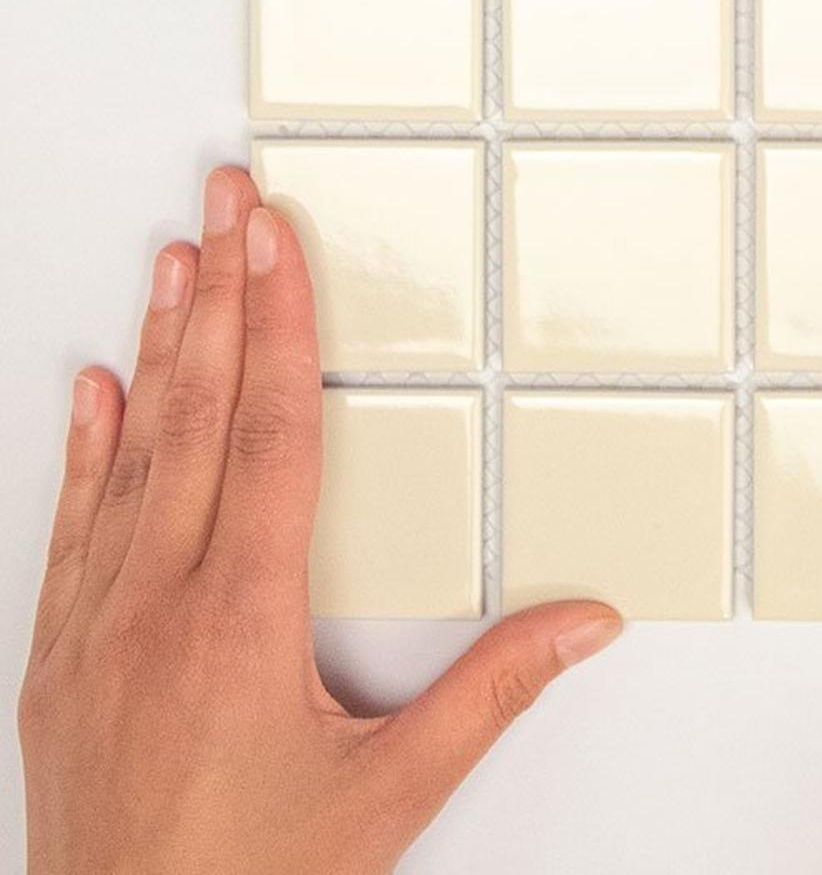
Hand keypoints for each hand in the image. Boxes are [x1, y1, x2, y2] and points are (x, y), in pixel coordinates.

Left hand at [18, 168, 621, 874]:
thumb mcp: (389, 797)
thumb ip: (490, 695)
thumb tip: (585, 623)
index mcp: (242, 621)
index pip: (274, 436)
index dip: (283, 328)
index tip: (277, 244)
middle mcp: (157, 606)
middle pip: (199, 415)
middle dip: (219, 295)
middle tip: (224, 201)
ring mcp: (97, 631)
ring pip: (132, 456)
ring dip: (158, 349)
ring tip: (171, 261)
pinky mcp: (60, 664)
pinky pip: (72, 529)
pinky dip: (85, 450)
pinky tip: (93, 390)